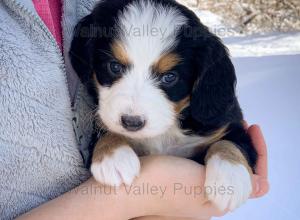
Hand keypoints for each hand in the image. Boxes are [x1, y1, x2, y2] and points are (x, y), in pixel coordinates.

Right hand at [135, 124, 268, 219]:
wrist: (126, 186)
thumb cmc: (164, 184)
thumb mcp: (201, 184)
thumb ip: (232, 183)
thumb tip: (262, 184)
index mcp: (219, 200)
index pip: (254, 180)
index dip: (258, 154)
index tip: (250, 128)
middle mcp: (210, 195)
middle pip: (239, 171)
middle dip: (242, 146)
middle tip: (237, 123)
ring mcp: (196, 186)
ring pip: (223, 164)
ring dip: (228, 145)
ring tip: (224, 125)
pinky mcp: (184, 177)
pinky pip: (207, 161)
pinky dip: (213, 147)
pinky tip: (206, 134)